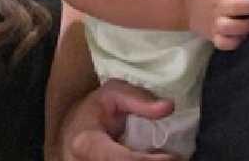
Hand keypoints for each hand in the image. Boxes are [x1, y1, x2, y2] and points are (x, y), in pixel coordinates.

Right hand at [61, 79, 179, 160]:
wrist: (72, 130)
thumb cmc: (93, 109)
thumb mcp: (114, 93)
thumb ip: (139, 99)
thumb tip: (169, 107)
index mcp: (87, 143)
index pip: (123, 160)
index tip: (172, 156)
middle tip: (176, 158)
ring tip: (165, 157)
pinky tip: (152, 158)